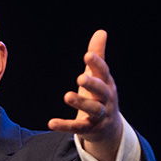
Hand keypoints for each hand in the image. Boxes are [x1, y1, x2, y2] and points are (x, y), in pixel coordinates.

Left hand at [48, 30, 121, 160]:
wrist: (109, 128)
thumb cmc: (101, 96)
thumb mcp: (100, 77)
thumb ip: (98, 56)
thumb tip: (101, 31)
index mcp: (107, 84)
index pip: (103, 72)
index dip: (97, 64)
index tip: (88, 55)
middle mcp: (106, 99)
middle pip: (101, 91)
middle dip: (92, 84)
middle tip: (80, 78)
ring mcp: (99, 115)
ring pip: (92, 109)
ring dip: (80, 103)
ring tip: (67, 96)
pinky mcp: (88, 129)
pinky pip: (77, 127)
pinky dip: (64, 126)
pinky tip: (51, 122)